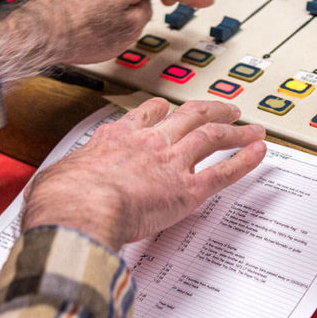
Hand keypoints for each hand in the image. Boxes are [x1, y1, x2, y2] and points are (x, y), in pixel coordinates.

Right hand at [21, 99, 266, 250]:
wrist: (79, 210)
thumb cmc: (63, 199)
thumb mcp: (58, 177)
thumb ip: (67, 178)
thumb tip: (57, 189)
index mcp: (117, 138)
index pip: (146, 115)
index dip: (163, 110)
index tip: (171, 108)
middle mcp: (149, 143)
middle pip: (188, 116)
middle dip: (211, 109)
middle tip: (227, 107)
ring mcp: (171, 163)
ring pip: (212, 136)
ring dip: (236, 130)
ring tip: (253, 128)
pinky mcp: (187, 190)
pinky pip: (224, 171)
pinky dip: (245, 160)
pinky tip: (259, 153)